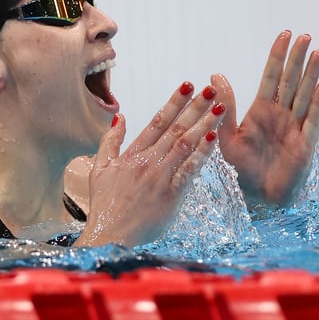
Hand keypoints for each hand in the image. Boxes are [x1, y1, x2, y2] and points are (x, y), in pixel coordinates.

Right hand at [76, 82, 224, 246]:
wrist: (109, 234)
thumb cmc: (104, 205)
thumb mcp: (99, 169)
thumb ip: (110, 142)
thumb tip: (119, 117)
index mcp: (132, 154)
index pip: (157, 121)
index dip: (174, 102)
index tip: (188, 85)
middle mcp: (148, 162)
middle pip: (175, 129)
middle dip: (195, 107)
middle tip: (212, 90)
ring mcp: (160, 177)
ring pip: (185, 145)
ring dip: (204, 125)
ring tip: (220, 108)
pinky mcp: (171, 195)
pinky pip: (189, 170)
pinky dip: (201, 154)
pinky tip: (213, 139)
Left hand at [213, 30, 318, 206]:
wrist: (258, 198)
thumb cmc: (242, 169)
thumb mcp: (227, 136)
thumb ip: (225, 107)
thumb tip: (215, 74)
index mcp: (260, 112)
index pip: (271, 77)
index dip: (278, 56)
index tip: (284, 34)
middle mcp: (280, 116)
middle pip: (291, 81)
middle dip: (297, 58)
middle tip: (305, 35)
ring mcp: (295, 128)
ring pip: (305, 95)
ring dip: (311, 73)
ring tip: (318, 51)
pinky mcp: (305, 144)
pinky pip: (313, 119)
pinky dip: (318, 102)